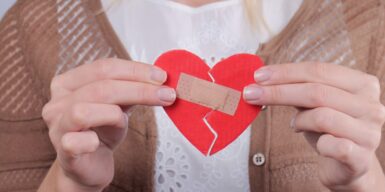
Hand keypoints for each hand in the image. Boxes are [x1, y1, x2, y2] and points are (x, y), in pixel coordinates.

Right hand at [41, 58, 175, 190]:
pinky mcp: (62, 151)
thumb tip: (159, 78)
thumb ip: (132, 89)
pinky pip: (76, 142)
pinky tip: (98, 143)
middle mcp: (57, 102)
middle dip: (139, 89)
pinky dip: (92, 141)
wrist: (90, 166)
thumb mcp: (119, 105)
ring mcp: (57, 126)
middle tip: (166, 94)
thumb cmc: (102, 132)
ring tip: (124, 122)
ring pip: (84, 110)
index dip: (135, 70)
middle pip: (100, 87)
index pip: (104, 67)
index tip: (161, 77)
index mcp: (69, 83)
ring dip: (115, 114)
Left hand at [243, 63, 384, 190]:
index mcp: (362, 84)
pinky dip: (317, 143)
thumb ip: (296, 89)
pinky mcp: (361, 158)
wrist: (349, 165)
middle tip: (250, 94)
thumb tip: (260, 80)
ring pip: (322, 116)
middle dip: (278, 92)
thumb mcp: (314, 104)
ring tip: (296, 125)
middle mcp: (371, 105)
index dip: (286, 72)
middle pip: (317, 91)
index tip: (258, 76)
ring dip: (299, 120)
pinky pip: (332, 145)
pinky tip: (319, 144)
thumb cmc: (329, 128)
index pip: (319, 70)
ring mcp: (369, 132)